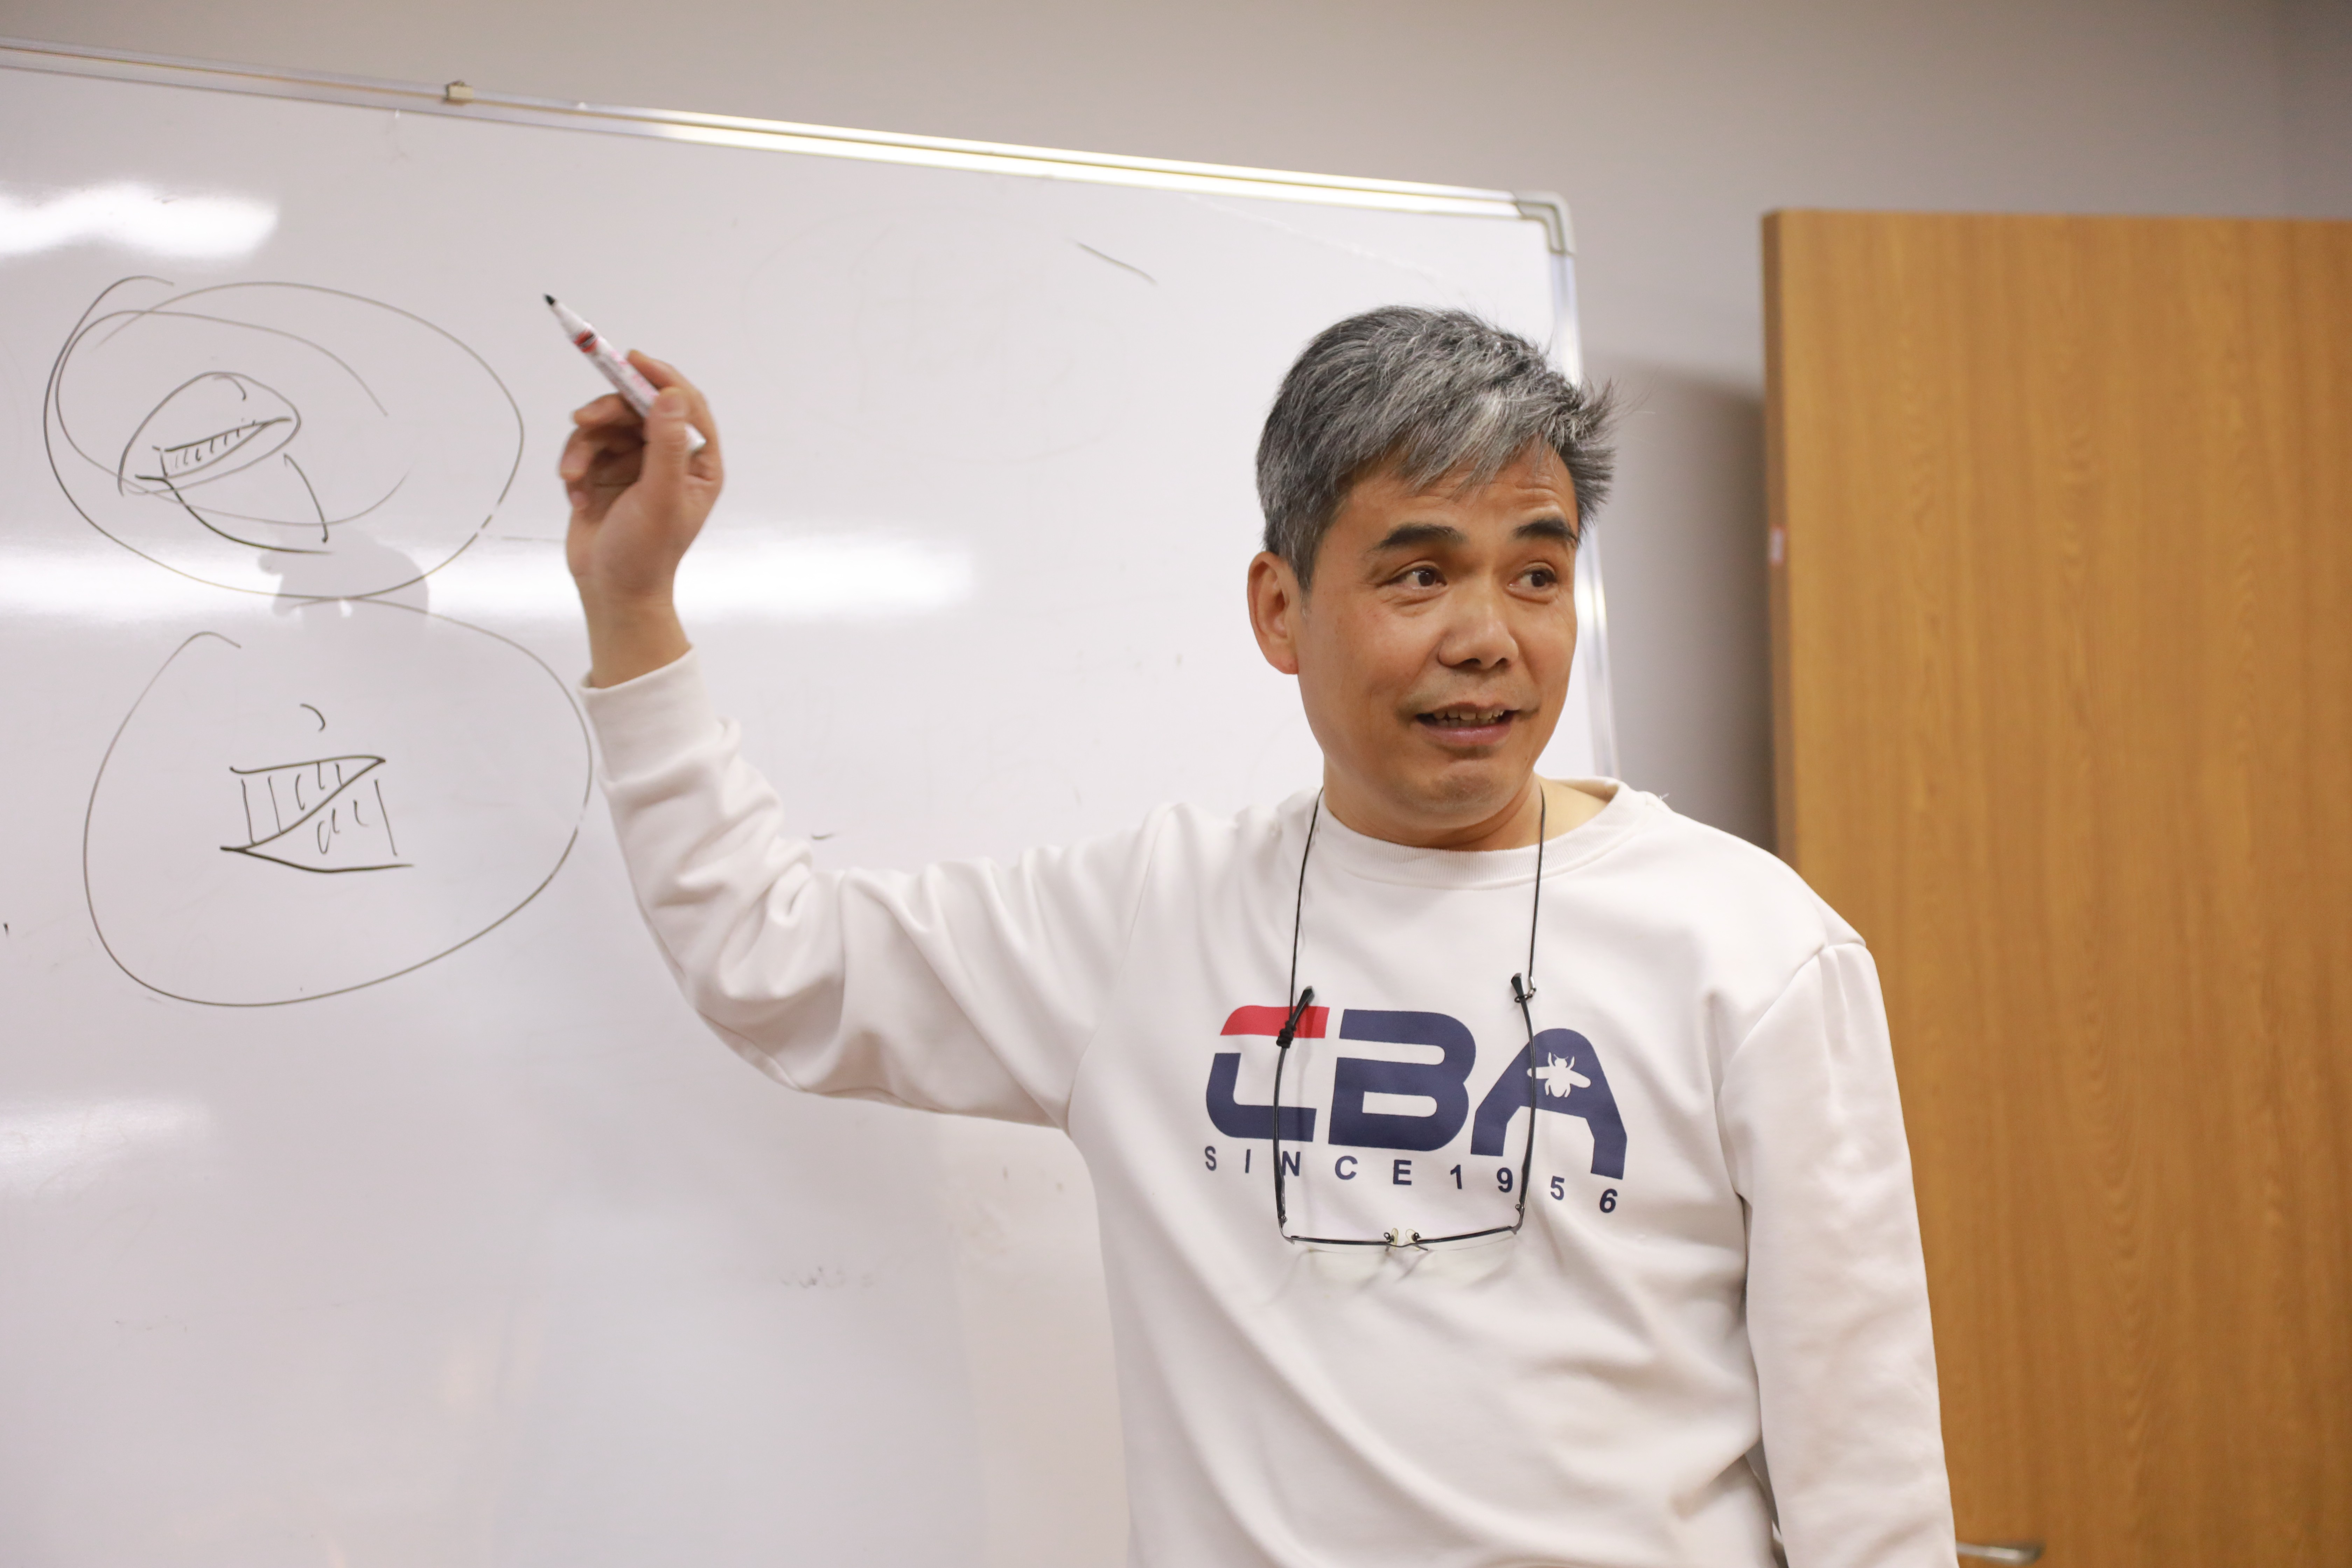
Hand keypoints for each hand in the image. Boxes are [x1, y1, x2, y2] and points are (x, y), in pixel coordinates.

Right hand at [558, 352, 721, 684]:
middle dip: (608, 412)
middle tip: (582, 419)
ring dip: (583, 449)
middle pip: (637, 408)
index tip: (632, 359)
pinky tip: (576, 497)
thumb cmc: (646, 552)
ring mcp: (635, 464)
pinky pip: (585, 449)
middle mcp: (668, 458)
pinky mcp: (604, 474)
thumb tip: (671, 396)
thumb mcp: (661, 496)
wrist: (612, 590)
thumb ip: (667, 444)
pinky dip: (576, 469)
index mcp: (698, 462)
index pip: (685, 405)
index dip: (660, 378)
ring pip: (605, 427)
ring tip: (572, 477)